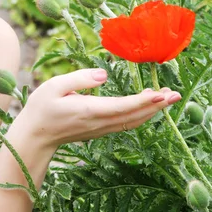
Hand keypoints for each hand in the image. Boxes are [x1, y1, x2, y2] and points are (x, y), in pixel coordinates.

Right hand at [14, 68, 180, 149]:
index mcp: (89, 111)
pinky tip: (149, 107)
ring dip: (152, 111)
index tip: (160, 93)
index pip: (122, 106)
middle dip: (156, 105)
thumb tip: (105, 75)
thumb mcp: (54, 87)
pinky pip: (127, 123)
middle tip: (176, 95)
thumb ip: (80, 78)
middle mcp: (99, 123)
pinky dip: (141, 115)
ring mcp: (101, 129)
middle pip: (134, 116)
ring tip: (168, 99)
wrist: (36, 137)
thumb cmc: (41, 109)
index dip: (142, 100)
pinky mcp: (101, 130)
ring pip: (133, 121)